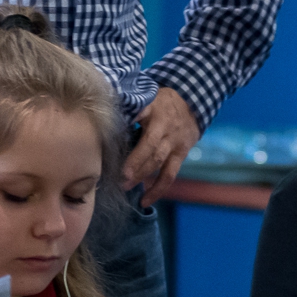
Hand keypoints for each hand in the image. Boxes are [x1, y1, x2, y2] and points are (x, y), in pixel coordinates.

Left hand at [122, 87, 201, 204]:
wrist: (193, 103)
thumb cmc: (160, 101)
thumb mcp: (145, 96)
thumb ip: (129, 106)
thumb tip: (103, 118)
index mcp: (152, 108)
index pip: (139, 115)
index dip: (126, 127)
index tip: (111, 139)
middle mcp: (165, 126)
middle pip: (149, 146)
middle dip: (133, 162)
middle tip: (117, 175)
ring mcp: (174, 142)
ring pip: (158, 162)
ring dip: (141, 176)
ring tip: (125, 186)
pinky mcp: (180, 155)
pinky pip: (169, 175)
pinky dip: (157, 190)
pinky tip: (145, 201)